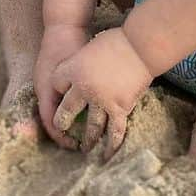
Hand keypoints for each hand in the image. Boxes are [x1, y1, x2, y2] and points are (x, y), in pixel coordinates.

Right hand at [34, 24, 89, 148]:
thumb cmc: (68, 46)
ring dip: (68, 122)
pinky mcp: (54, 78)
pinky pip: (59, 100)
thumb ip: (77, 92)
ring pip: (55, 110)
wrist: (63, 25)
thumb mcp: (72, 71)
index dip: (62, 136)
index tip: (76, 144)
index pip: (49, 122)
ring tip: (85, 131)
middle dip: (64, 133)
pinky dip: (70, 109)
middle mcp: (43, 89)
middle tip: (81, 144)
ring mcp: (47, 83)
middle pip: (51, 119)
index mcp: (44, 89)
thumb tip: (87, 115)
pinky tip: (86, 111)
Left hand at [51, 27, 153, 160]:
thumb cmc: (117, 41)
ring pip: (91, 125)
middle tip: (61, 129)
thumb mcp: (91, 47)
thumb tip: (85, 69)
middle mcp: (83, 87)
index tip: (62, 92)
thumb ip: (84, 61)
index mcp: (74, 68)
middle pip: (66, 109)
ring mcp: (101, 100)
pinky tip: (107, 154)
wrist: (139, 47)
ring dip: (88, 138)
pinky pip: (113, 131)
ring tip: (84, 148)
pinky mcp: (119, 108)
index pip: (57, 83)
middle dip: (63, 120)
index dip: (58, 87)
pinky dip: (111, 144)